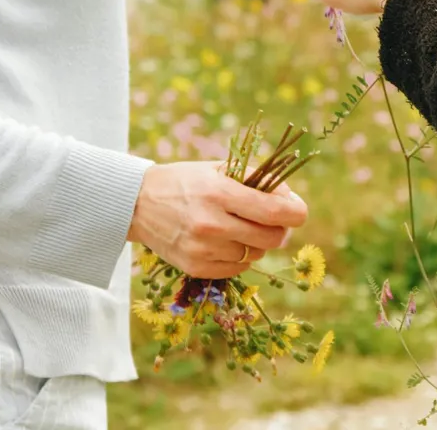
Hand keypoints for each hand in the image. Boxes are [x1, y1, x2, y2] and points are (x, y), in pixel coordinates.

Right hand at [127, 162, 308, 279]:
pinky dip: (241, 256)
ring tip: (244, 227)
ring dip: (258, 242)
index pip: (275, 212)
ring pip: (256, 255)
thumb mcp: (219, 169)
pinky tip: (229, 240)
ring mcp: (203, 249)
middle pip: (271, 238)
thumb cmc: (187, 181)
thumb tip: (290, 201)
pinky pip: (237, 268)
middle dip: (280, 229)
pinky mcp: (196, 268)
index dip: (296, 212)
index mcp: (219, 193)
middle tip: (274, 220)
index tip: (298, 210)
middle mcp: (211, 224)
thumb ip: (256, 180)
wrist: (138, 203)